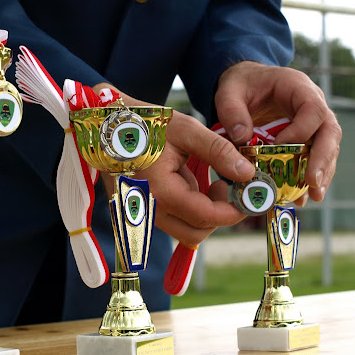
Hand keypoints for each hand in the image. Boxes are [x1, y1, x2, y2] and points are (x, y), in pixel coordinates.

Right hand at [93, 83, 255, 246]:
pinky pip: (171, 219)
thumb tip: (248, 173)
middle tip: (228, 187)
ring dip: (204, 213)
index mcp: (159, 190)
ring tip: (208, 180)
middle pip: (195, 233)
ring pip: (183, 229)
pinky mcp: (140, 208)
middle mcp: (148, 208)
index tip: (250, 195)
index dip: (234, 210)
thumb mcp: (185, 130)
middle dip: (220, 215)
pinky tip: (188, 180)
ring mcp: (142, 211)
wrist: (105, 123)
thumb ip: (218, 151)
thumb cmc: (143, 122)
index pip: (206, 216)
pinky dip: (188, 208)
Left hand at [215, 61, 341, 204]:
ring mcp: (311, 122)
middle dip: (322, 159)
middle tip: (312, 183)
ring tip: (311, 197)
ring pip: (326, 149)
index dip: (301, 132)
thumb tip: (243, 138)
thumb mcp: (228, 92)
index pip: (313, 110)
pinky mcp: (304, 138)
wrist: (243, 83)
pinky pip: (312, 158)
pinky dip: (306, 177)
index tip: (279, 148)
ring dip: (320, 174)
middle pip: (329, 132)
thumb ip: (231, 111)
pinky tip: (301, 197)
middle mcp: (311, 104)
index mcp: (297, 87)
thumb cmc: (238, 84)